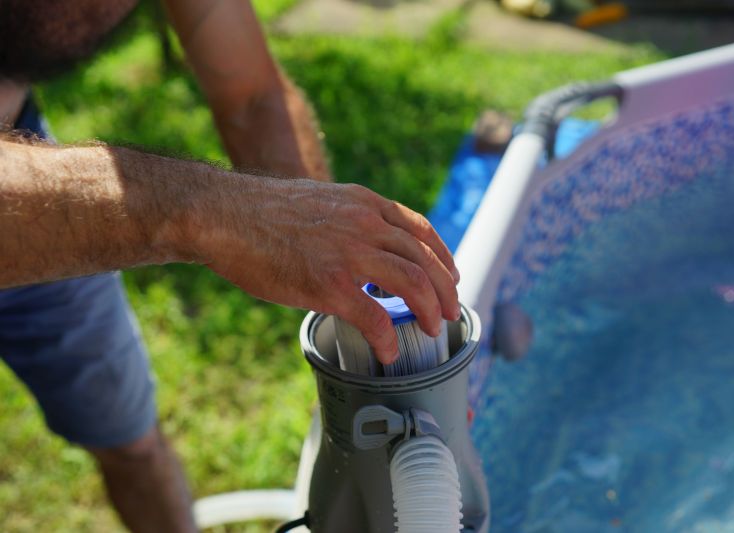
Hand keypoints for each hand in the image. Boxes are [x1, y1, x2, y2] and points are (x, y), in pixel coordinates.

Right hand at [184, 175, 459, 363]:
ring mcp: (349, 253)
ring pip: (412, 284)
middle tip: (450, 312)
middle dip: (445, 291)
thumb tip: (363, 248)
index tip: (451, 276)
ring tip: (434, 329)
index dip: (443, 257)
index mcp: (364, 203)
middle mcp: (365, 223)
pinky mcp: (329, 284)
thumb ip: (349, 220)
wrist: (222, 214)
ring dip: (430, 311)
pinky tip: (389, 351)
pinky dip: (388, 338)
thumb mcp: (319, 201)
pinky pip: (375, 317)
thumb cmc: (261, 213)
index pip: (420, 229)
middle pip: (425, 260)